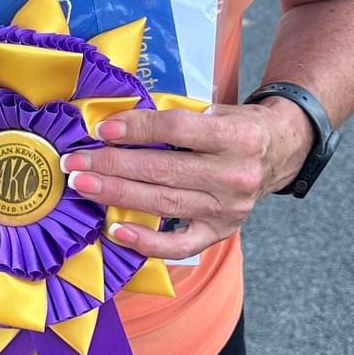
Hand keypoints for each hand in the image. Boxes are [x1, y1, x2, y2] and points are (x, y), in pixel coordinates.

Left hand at [59, 97, 314, 258]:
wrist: (278, 152)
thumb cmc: (236, 127)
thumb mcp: (216, 110)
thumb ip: (175, 117)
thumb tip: (116, 124)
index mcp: (237, 136)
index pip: (179, 130)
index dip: (138, 129)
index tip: (102, 130)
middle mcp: (235, 175)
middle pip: (164, 170)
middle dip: (113, 166)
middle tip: (75, 162)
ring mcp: (228, 209)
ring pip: (164, 204)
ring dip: (117, 195)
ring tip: (83, 186)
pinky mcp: (220, 233)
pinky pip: (178, 244)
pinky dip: (145, 241)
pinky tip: (115, 229)